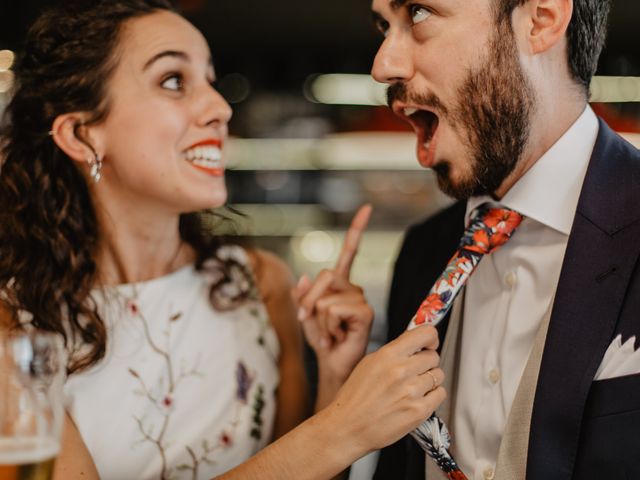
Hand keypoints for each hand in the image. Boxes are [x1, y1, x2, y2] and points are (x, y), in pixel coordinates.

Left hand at [293, 205, 373, 383]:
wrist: (331, 363)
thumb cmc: (321, 339)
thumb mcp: (305, 314)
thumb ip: (302, 294)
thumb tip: (303, 277)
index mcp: (339, 284)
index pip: (350, 252)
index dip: (357, 230)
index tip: (367, 208)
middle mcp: (352, 288)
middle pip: (325, 275)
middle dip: (309, 299)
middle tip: (307, 318)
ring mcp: (360, 300)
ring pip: (326, 298)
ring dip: (319, 320)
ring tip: (328, 333)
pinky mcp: (364, 314)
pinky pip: (335, 310)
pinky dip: (328, 327)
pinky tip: (336, 338)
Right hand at [320, 325, 445, 453]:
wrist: (348, 427)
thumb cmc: (355, 397)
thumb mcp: (369, 363)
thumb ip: (394, 351)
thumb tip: (414, 342)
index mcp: (388, 355)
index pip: (426, 334)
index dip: (431, 338)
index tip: (429, 344)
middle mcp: (401, 370)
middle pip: (433, 356)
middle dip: (426, 362)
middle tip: (414, 371)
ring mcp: (411, 391)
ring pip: (438, 375)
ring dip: (429, 380)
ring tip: (412, 388)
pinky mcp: (419, 411)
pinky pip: (440, 394)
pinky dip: (432, 396)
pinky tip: (417, 399)